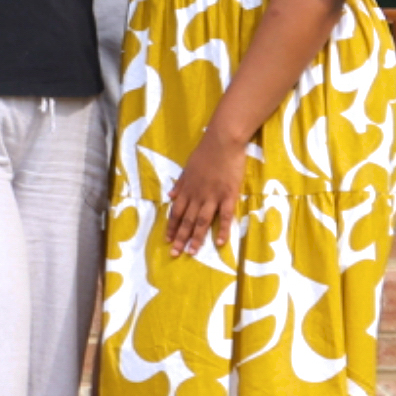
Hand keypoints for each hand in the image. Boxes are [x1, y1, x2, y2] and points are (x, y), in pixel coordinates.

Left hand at [164, 128, 248, 259]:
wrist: (223, 142)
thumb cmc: (205, 153)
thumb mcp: (187, 168)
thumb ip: (180, 184)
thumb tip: (170, 196)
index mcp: (187, 189)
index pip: (176, 212)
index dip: (171, 227)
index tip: (167, 240)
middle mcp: (197, 196)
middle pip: (187, 220)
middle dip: (180, 238)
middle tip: (175, 254)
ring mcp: (213, 197)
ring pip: (202, 221)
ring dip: (196, 238)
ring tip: (192, 252)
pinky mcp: (228, 196)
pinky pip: (225, 216)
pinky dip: (222, 230)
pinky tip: (220, 243)